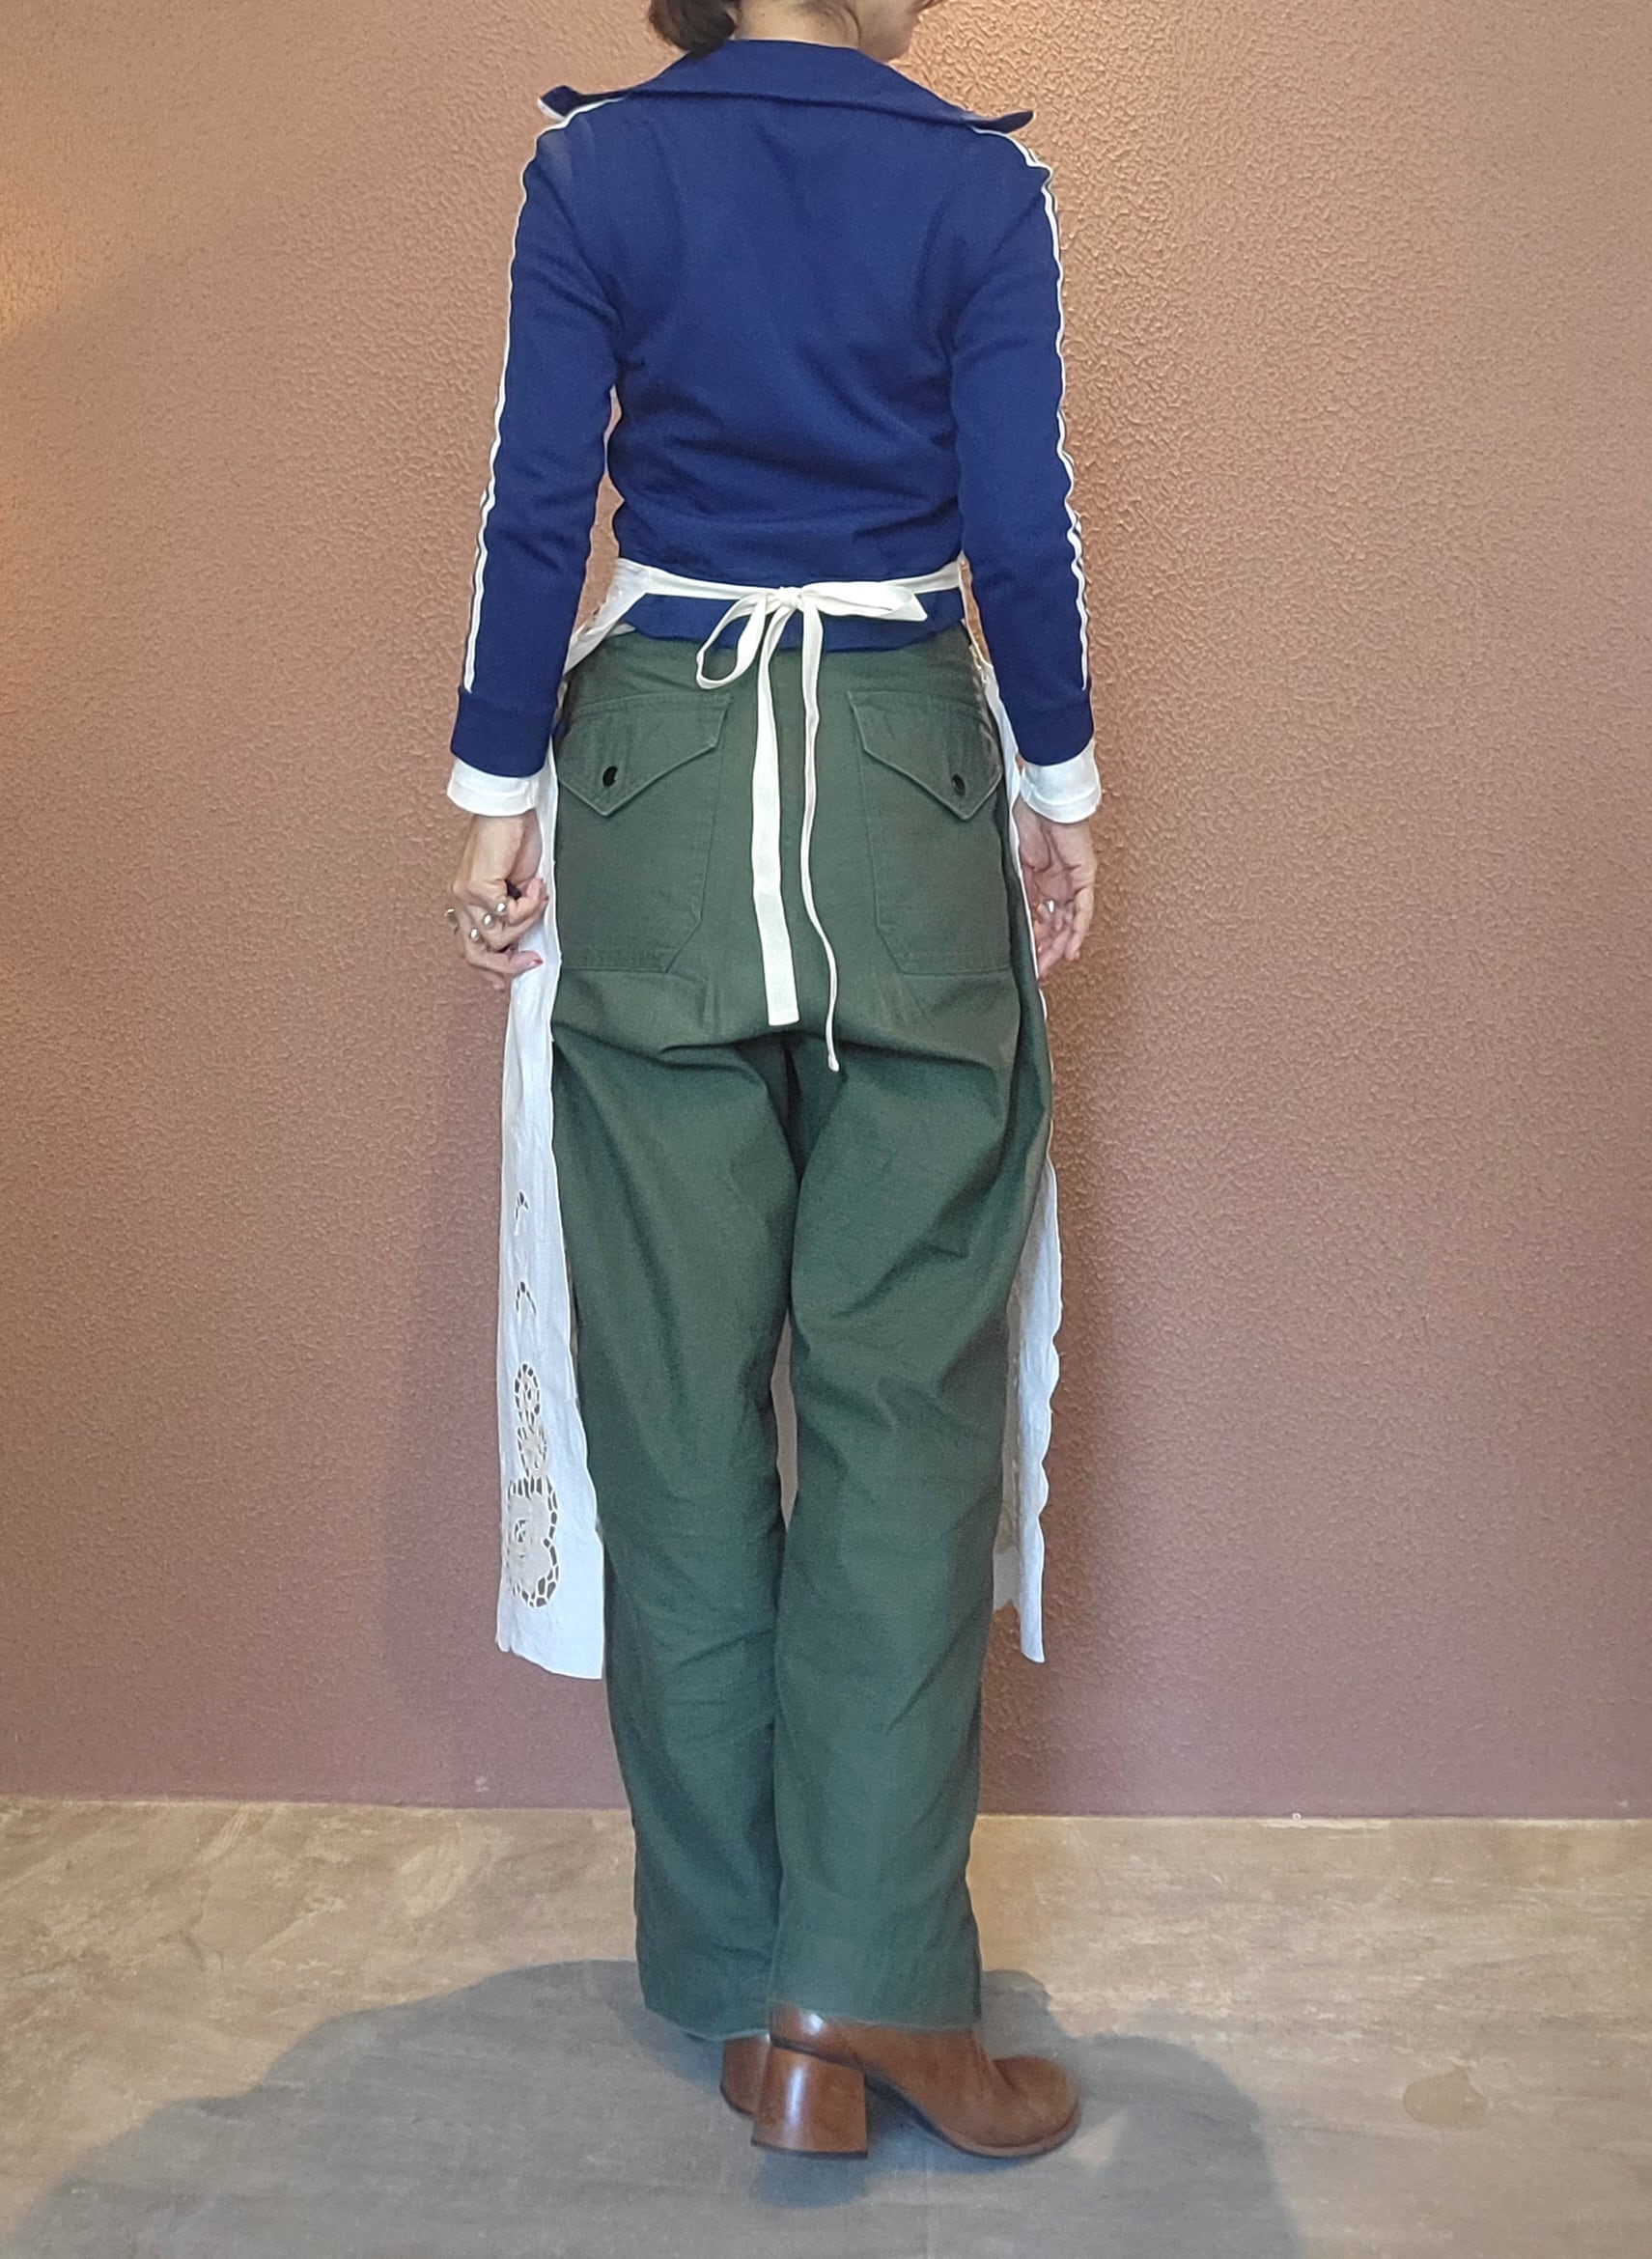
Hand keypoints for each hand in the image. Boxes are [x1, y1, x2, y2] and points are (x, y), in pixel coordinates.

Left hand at [447, 811, 547, 990]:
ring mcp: (464, 896)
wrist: (508, 810)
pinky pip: (508, 915)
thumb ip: (515, 916)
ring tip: (537, 895)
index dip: (488, 971)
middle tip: (531, 961)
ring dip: (527, 920)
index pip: (468, 949)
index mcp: (464, 904)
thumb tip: (526, 945)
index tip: (506, 983)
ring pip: (498, 937)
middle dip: (505, 966)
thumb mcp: (516, 889)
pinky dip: (529, 904)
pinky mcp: (476, 887)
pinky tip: (534, 885)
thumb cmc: (513, 841)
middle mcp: (459, 902)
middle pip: (475, 955)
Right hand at [1012, 801, 1094, 978]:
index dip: (1036, 939)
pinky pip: (1083, 908)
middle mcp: (1061, 883)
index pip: (1042, 917)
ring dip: (1061, 944)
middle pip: (1058, 924)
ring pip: (1071, 921)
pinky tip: (1070, 947)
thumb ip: (1020, 893)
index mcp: (1044, 880)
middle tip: (1039, 968)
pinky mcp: (1083, 875)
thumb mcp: (1017, 865)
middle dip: (1048, 948)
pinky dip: (1077, 929)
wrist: (1042, 799)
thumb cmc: (1027, 819)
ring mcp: (1074, 880)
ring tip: (1051, 964)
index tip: (1028, 957)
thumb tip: (1020, 921)